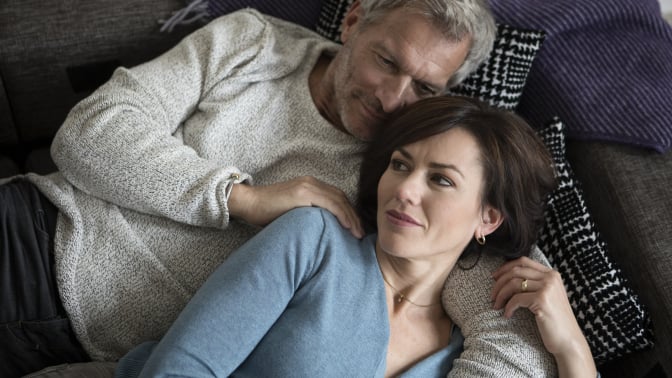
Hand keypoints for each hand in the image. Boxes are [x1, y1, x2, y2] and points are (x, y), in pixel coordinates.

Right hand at [228, 176, 363, 238]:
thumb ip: (308, 215)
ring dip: (351, 217)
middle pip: (342, 198)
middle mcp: (311, 183)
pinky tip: (347, 226)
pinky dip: (341, 214)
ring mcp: (307, 186)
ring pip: (339, 200)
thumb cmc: (266, 212)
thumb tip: (322, 232)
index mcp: (310, 186)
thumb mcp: (292, 213)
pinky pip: (329, 203)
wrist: (248, 203)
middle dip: (354, 216)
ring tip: (357, 234)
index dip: (349, 213)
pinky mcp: (302, 193)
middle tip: (361, 234)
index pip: (337, 198)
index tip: (355, 229)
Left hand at [490, 257, 594, 370]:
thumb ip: (534, 284)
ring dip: (500, 295)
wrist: (568, 340)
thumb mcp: (547, 296)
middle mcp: (551, 277)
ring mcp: (547, 287)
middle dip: (499, 282)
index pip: (523, 261)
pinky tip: (507, 315)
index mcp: (552, 274)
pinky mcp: (542, 300)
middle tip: (492, 295)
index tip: (494, 277)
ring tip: (496, 306)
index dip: (505, 267)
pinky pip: (516, 299)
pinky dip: (508, 307)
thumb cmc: (554, 320)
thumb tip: (506, 276)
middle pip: (516, 271)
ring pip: (513, 283)